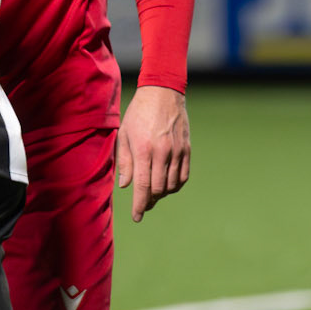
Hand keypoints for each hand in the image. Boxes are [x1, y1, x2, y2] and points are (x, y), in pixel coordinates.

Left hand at [115, 85, 190, 221]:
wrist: (163, 93)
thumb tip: (125, 185)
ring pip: (172, 185)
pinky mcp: (186, 149)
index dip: (139, 204)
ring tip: (153, 194)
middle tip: (142, 205)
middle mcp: (163, 153)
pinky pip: (183, 176)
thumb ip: (124, 161)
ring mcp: (177, 151)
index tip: (136, 216)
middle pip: (158, 189)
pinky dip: (175, 185)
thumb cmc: (138, 113)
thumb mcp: (124, 134)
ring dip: (162, 194)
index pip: (142, 185)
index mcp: (144, 150)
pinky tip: (167, 185)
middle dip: (149, 201)